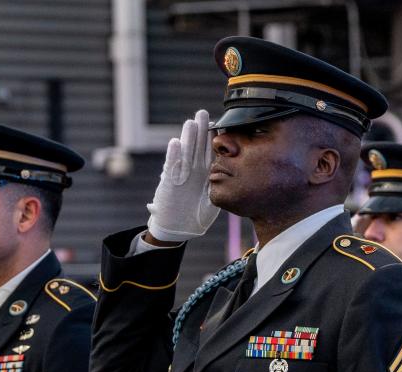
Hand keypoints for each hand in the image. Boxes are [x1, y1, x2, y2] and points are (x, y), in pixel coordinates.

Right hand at [146, 109, 220, 241]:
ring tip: (191, 122)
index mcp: (206, 172)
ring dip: (187, 138)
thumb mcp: (214, 202)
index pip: (211, 151)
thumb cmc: (197, 216)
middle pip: (197, 145)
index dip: (214, 137)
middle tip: (203, 113)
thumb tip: (232, 178)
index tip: (220, 123)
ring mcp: (181, 173)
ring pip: (185, 152)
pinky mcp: (169, 181)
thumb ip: (220, 190)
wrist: (177, 227)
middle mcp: (193, 169)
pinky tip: (176, 143)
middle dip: (200, 130)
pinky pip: (171, 166)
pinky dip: (173, 155)